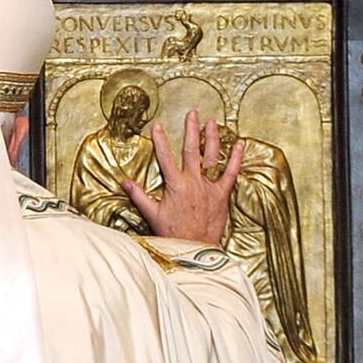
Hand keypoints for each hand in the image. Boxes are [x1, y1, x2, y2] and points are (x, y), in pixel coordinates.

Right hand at [121, 110, 242, 245]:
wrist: (195, 248)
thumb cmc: (173, 234)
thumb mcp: (152, 214)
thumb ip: (138, 195)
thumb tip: (123, 182)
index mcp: (175, 185)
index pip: (165, 157)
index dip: (160, 140)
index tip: (157, 126)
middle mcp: (193, 182)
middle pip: (191, 150)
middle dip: (191, 130)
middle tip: (192, 113)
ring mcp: (209, 187)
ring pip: (211, 157)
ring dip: (212, 138)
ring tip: (212, 122)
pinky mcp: (222, 194)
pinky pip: (231, 173)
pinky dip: (236, 158)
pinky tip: (238, 145)